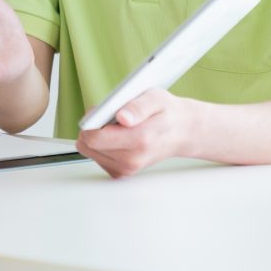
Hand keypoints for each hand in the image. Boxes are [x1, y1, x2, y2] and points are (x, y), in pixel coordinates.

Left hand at [75, 89, 195, 178]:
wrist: (182, 132)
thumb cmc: (167, 113)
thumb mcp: (155, 98)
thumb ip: (137, 107)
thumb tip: (122, 117)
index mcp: (140, 140)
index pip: (95, 138)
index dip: (91, 122)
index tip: (100, 112)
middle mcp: (132, 159)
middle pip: (88, 146)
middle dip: (92, 127)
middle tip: (108, 116)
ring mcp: (127, 168)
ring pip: (90, 152)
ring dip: (97, 136)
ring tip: (115, 127)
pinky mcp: (122, 172)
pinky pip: (97, 158)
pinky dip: (101, 146)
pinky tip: (117, 137)